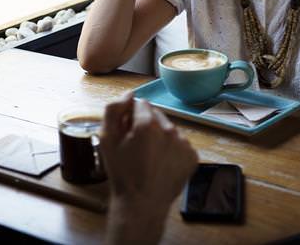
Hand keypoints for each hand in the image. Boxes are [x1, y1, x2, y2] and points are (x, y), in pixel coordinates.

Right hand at [101, 93, 197, 243]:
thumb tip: (130, 94)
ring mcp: (184, 143)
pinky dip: (172, 149)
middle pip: (156, 115)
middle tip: (137, 146)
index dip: (131, 116)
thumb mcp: (106, 139)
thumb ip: (114, 109)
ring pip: (169, 129)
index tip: (127, 132)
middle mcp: (169, 129)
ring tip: (150, 157)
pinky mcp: (193, 156)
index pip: (141, 104)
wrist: (141, 204)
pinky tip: (162, 163)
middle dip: (147, 125)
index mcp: (147, 123)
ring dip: (160, 137)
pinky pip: (180, 144)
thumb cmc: (121, 172)